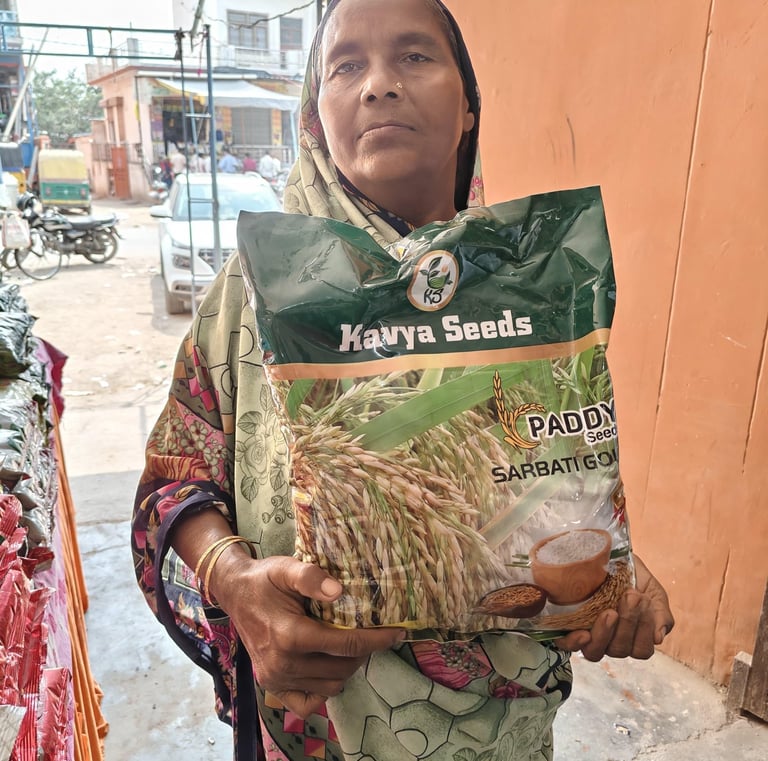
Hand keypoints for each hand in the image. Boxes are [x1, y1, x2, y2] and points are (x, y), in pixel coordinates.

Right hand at [212, 554, 404, 717]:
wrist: (234, 592)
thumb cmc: (263, 579)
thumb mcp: (286, 568)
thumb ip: (311, 577)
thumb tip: (339, 590)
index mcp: (290, 636)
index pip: (345, 645)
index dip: (376, 640)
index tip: (398, 633)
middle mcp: (284, 664)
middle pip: (342, 668)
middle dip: (364, 652)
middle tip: (372, 634)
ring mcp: (276, 679)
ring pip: (330, 686)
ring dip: (347, 668)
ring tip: (351, 646)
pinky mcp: (271, 686)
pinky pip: (307, 702)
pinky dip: (324, 688)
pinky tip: (328, 666)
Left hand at [555, 554, 673, 661]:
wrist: (608, 555)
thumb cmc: (632, 575)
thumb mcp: (652, 592)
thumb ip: (660, 614)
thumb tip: (657, 638)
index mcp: (632, 637)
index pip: (640, 650)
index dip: (643, 630)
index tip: (643, 600)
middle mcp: (611, 640)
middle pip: (619, 650)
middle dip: (627, 623)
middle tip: (629, 597)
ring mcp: (590, 635)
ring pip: (595, 652)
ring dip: (604, 633)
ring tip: (609, 612)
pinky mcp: (568, 627)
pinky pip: (569, 646)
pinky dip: (575, 643)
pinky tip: (583, 633)